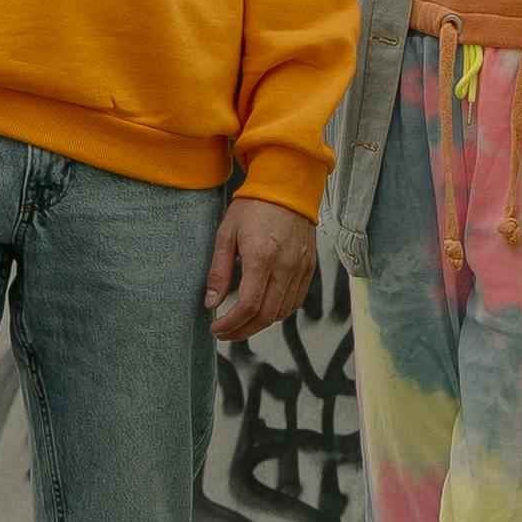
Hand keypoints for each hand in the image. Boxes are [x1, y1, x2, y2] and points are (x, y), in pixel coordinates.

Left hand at [205, 194, 313, 341]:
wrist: (288, 187)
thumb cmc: (253, 207)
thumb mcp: (226, 235)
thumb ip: (219, 272)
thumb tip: (212, 303)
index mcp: (261, 258)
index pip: (248, 306)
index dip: (231, 324)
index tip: (216, 327)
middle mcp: (285, 267)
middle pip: (266, 316)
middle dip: (243, 330)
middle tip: (225, 333)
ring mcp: (301, 269)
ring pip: (282, 312)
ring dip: (260, 324)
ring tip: (241, 323)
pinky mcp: (309, 268)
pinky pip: (295, 301)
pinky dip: (278, 312)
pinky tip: (263, 310)